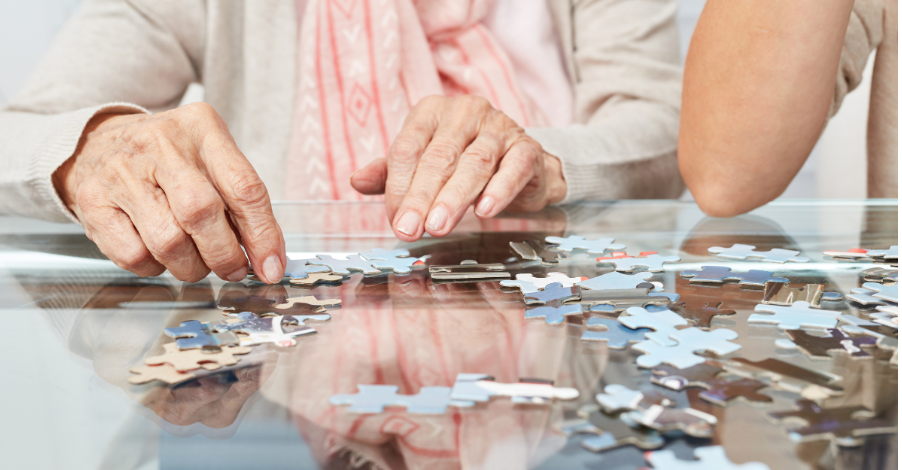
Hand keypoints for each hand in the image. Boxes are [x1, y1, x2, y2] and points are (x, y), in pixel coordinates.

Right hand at [53, 103, 285, 282]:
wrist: (96, 143)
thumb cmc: (168, 159)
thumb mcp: (210, 160)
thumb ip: (240, 204)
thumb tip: (268, 259)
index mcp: (202, 129)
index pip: (244, 187)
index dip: (262, 234)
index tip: (271, 266)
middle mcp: (160, 145)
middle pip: (202, 214)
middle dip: (224, 255)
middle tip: (233, 269)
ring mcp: (122, 172)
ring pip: (168, 242)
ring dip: (191, 267)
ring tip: (195, 262)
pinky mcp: (92, 201)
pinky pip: (134, 256)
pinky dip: (155, 267)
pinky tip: (159, 254)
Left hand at [350, 95, 566, 241]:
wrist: (521, 167)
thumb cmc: (463, 163)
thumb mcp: (421, 166)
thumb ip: (390, 173)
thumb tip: (357, 180)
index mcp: (432, 112)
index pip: (409, 147)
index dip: (399, 186)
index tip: (396, 220)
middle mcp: (465, 112)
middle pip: (439, 157)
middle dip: (422, 197)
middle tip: (410, 229)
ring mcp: (499, 127)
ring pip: (474, 163)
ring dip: (454, 197)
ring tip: (438, 225)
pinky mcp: (527, 148)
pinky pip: (513, 168)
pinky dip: (499, 190)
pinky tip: (485, 210)